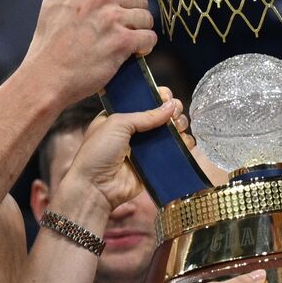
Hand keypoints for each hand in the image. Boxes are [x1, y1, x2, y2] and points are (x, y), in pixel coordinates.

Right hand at [23, 0, 156, 104]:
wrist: (47, 77)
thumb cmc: (49, 47)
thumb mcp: (54, 5)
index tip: (125, 5)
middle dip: (134, 14)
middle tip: (125, 29)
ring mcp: (112, 18)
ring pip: (146, 18)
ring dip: (140, 31)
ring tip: (127, 42)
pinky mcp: (122, 41)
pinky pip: (149, 38)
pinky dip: (145, 46)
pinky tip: (134, 52)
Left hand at [60, 99, 178, 211]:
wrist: (96, 186)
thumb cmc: (99, 152)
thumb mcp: (117, 124)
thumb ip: (145, 116)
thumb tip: (171, 106)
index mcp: (121, 117)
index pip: (144, 101)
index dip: (158, 96)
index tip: (167, 96)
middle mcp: (134, 131)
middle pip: (160, 115)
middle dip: (172, 110)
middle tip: (176, 112)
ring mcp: (146, 148)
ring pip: (170, 132)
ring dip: (179, 125)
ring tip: (180, 126)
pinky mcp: (155, 164)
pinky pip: (174, 151)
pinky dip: (183, 144)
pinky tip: (185, 141)